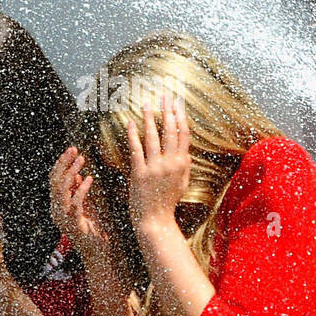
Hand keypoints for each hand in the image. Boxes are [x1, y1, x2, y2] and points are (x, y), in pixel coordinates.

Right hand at [50, 146, 113, 262]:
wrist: (98, 253)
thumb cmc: (94, 230)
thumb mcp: (86, 206)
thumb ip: (79, 192)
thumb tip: (78, 174)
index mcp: (57, 205)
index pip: (53, 180)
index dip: (61, 164)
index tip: (72, 150)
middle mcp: (56, 210)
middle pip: (54, 181)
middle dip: (63, 163)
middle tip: (74, 149)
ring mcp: (63, 218)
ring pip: (60, 190)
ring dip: (71, 172)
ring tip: (82, 160)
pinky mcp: (73, 224)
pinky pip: (75, 203)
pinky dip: (81, 189)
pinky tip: (90, 179)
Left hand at [125, 93, 190, 234]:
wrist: (155, 220)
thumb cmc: (168, 202)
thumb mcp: (182, 184)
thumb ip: (184, 167)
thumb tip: (185, 153)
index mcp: (182, 164)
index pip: (183, 135)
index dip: (180, 117)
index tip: (177, 103)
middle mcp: (171, 163)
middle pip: (170, 131)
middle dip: (167, 111)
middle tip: (164, 95)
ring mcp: (155, 167)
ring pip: (153, 137)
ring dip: (150, 118)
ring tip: (146, 103)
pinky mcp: (139, 173)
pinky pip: (136, 149)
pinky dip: (133, 135)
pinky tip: (130, 123)